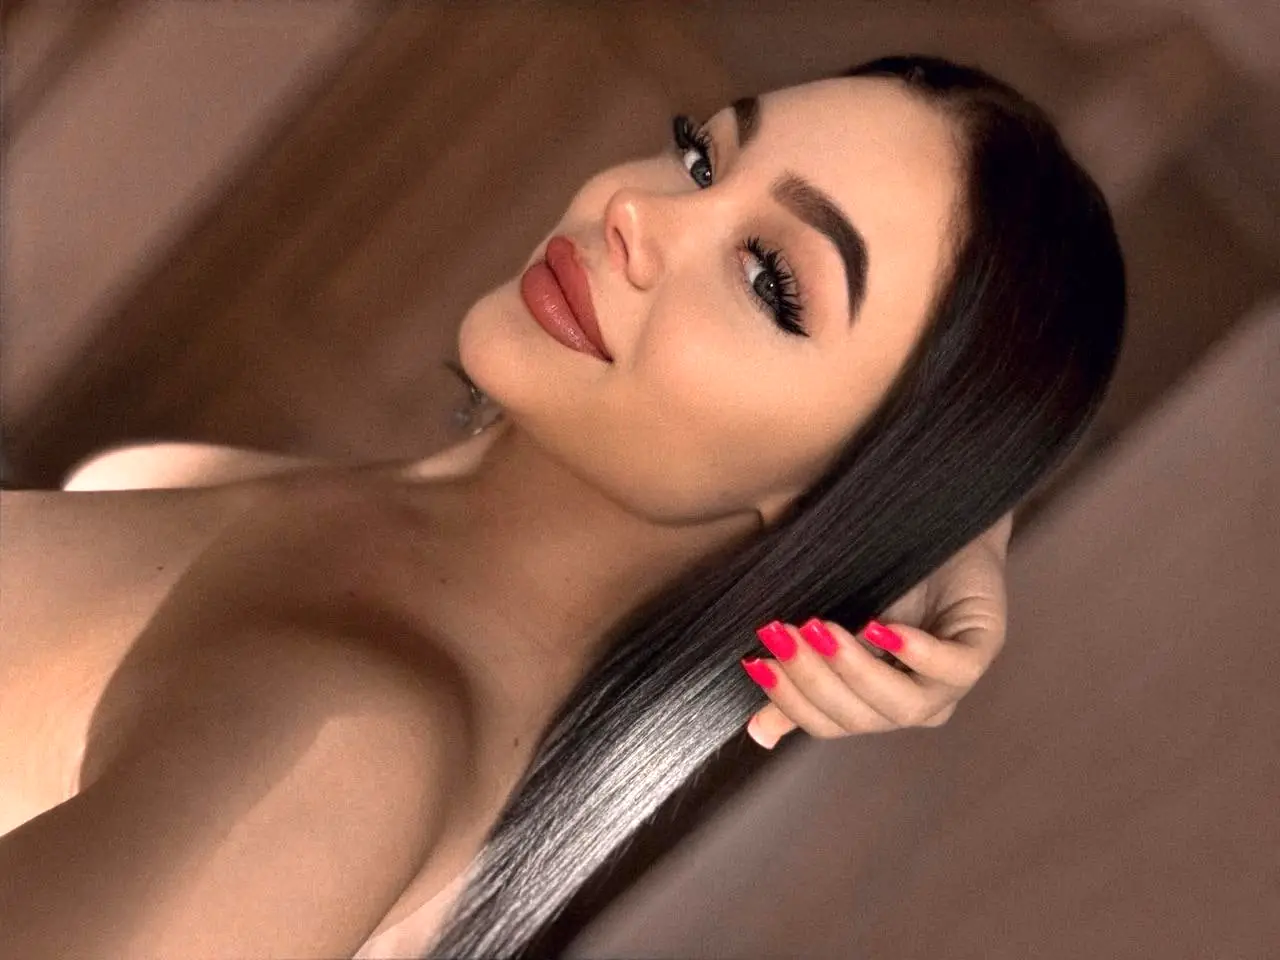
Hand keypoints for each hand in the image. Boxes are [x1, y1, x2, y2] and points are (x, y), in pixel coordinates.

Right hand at [743, 511, 1011, 748]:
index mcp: (876, 708)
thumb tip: (757, 734)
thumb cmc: (884, 580)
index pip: (828, 724)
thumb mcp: (832, 626)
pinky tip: (881, 629)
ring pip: (904, 705)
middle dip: (815, 678)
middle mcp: (914, 706)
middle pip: (860, 717)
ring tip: (820, 628)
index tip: (755, 660)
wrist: (938, 531)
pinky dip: (916, 654)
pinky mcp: (982, 650)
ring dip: (857, 669)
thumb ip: (800, 674)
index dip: (790, 699)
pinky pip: (953, 669)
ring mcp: (951, 684)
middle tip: (781, 634)